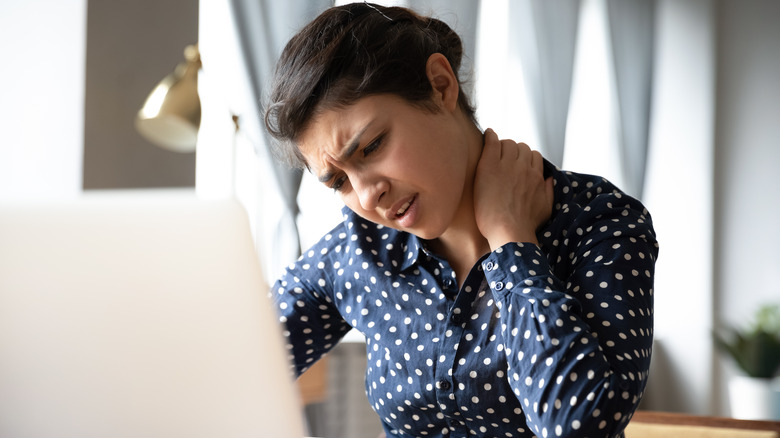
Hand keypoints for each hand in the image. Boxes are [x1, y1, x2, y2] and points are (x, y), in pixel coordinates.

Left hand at [473, 129, 553, 248]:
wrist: (509, 231)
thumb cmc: (526, 225)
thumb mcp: (546, 208)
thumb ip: (549, 191)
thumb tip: (549, 178)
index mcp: (537, 176)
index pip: (534, 155)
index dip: (525, 158)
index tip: (517, 164)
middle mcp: (524, 167)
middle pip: (521, 147)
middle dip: (513, 152)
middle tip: (503, 161)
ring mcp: (507, 165)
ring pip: (508, 143)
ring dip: (502, 146)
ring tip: (494, 154)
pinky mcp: (490, 166)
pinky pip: (492, 142)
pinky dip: (490, 136)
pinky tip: (487, 135)